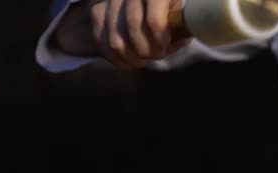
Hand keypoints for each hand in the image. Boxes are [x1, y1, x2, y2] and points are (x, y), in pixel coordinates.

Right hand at [54, 0, 190, 68]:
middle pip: (133, 27)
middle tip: (155, 56)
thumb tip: (178, 40)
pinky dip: (117, 59)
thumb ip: (179, 26)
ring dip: (132, 58)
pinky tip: (129, 62)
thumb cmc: (169, 10)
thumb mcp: (179, 14)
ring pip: (116, 41)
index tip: (164, 49)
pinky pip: (102, 43)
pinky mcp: (97, 12)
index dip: (159, 40)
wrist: (144, 4)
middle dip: (145, 50)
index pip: (153, 19)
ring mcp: (111, 0)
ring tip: (143, 60)